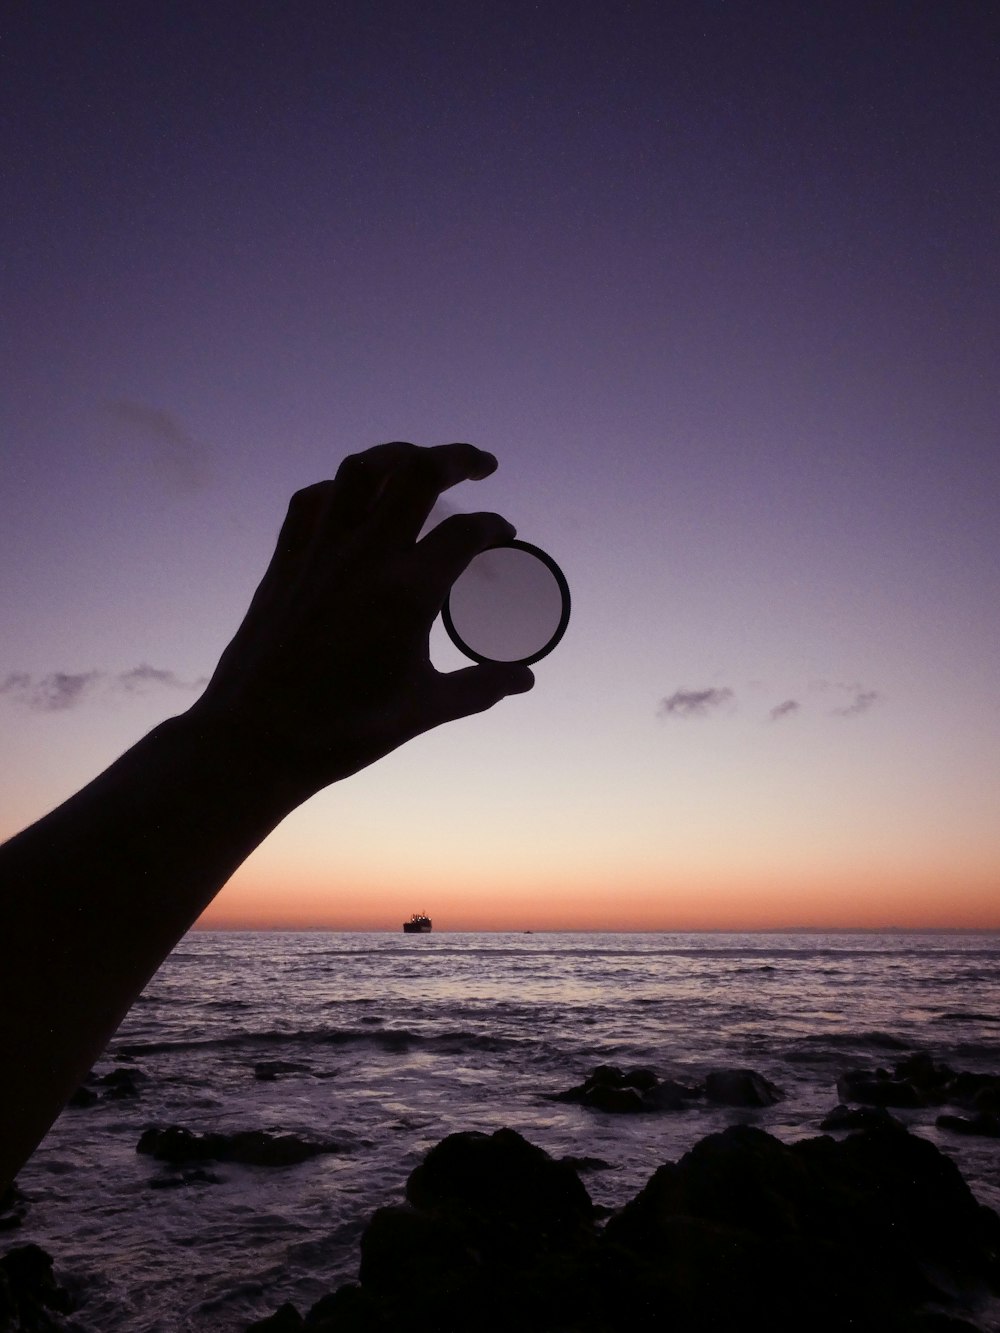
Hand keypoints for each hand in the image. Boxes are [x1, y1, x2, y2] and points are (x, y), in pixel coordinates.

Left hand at [190, 442, 534, 795]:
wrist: (257, 738)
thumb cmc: (344, 730)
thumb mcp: (423, 709)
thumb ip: (480, 686)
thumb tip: (525, 680)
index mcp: (408, 592)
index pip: (467, 533)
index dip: (495, 526)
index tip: (505, 533)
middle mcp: (366, 557)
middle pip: (419, 474)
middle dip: (457, 458)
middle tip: (481, 464)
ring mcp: (321, 552)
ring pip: (362, 471)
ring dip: (398, 455)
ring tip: (421, 461)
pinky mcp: (286, 560)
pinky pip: (312, 501)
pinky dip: (340, 489)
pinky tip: (355, 499)